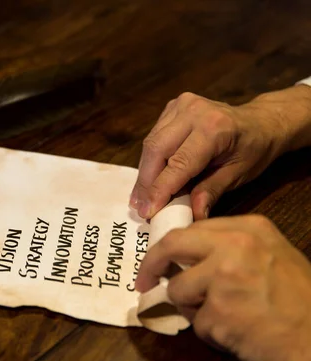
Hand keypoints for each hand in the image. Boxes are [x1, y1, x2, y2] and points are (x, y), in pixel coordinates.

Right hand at [130, 85, 310, 219]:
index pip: (178, 163)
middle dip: (146, 182)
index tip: (147, 211)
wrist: (261, 121)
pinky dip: (150, 159)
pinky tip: (151, 177)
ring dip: (145, 172)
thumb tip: (193, 215)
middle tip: (140, 207)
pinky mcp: (173, 107)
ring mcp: (181, 105)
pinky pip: (154, 136)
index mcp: (215, 129)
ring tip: (141, 197)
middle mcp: (194, 112)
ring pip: (151, 143)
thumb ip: (211, 192)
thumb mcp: (237, 175)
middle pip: (156, 149)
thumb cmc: (253, 150)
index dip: (160, 189)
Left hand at [135, 215, 310, 360]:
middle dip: (150, 265)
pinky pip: (195, 322)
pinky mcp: (217, 313)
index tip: (159, 260)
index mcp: (247, 229)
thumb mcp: (270, 253)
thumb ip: (230, 246)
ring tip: (221, 314)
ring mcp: (222, 280)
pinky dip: (209, 330)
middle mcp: (233, 248)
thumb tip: (188, 255)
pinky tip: (234, 330)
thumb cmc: (297, 297)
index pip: (190, 230)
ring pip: (177, 290)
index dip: (168, 247)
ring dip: (190, 307)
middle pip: (171, 246)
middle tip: (143, 281)